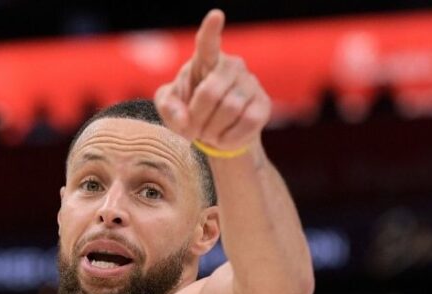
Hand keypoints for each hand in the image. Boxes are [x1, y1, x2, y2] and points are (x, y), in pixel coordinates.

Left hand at [154, 9, 271, 152]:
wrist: (217, 134)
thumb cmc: (189, 112)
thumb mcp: (170, 108)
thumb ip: (168, 108)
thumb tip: (183, 118)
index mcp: (205, 60)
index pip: (208, 43)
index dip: (211, 30)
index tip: (216, 15)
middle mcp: (232, 66)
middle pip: (210, 93)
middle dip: (197, 118)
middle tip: (192, 131)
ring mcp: (250, 83)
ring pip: (230, 110)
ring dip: (212, 130)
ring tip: (207, 134)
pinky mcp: (263, 104)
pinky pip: (247, 123)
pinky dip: (229, 138)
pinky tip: (223, 138)